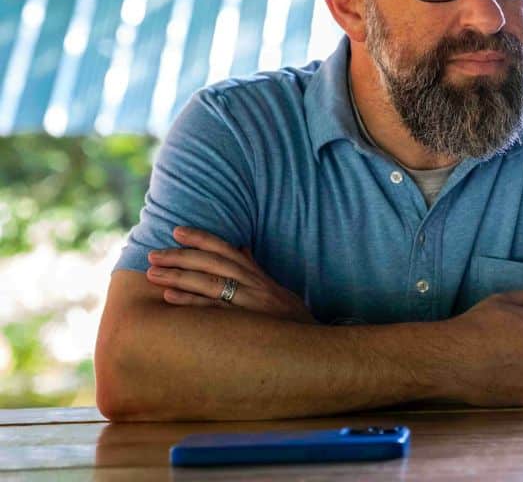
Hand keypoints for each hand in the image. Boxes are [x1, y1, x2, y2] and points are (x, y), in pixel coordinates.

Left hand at [146, 227, 314, 323]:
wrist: (314, 348)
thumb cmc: (292, 322)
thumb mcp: (278, 292)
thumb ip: (257, 271)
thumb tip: (242, 248)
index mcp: (260, 278)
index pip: (228, 250)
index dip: (202, 238)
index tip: (178, 231)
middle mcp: (255, 286)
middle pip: (213, 263)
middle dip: (181, 256)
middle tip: (154, 254)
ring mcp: (251, 304)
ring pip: (210, 283)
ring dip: (179, 276)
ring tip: (153, 273)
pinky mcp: (246, 323)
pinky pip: (213, 310)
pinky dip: (190, 302)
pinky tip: (169, 297)